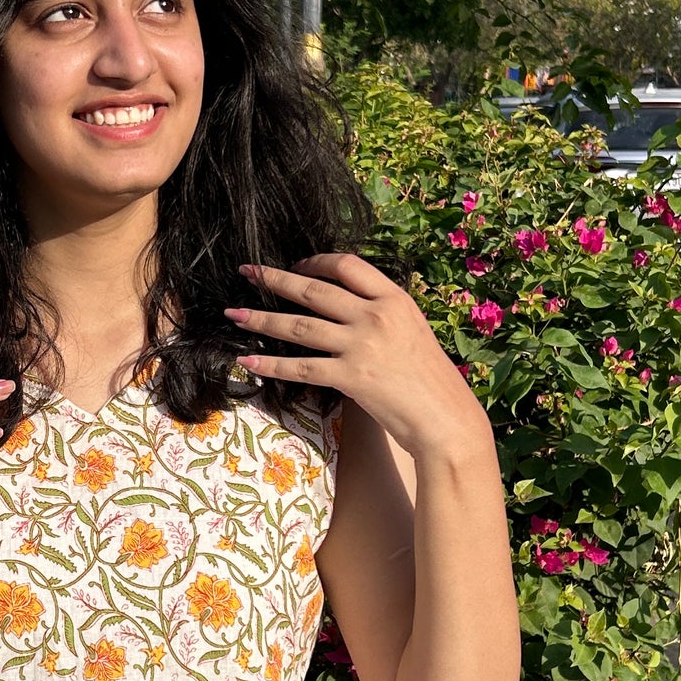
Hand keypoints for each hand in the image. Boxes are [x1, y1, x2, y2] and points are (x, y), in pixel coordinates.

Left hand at [226, 255, 487, 462]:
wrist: (446, 418)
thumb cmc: (431, 379)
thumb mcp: (412, 330)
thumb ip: (381, 314)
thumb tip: (347, 308)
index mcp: (394, 298)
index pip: (347, 265)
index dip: (315, 262)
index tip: (295, 265)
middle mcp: (376, 316)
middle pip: (314, 290)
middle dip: (274, 279)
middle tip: (248, 273)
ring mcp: (361, 346)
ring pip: (299, 326)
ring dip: (261, 320)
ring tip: (234, 315)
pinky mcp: (350, 377)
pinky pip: (300, 367)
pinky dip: (271, 364)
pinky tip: (248, 360)